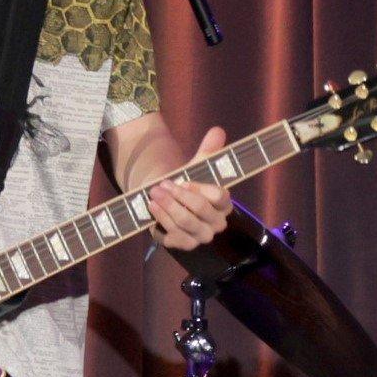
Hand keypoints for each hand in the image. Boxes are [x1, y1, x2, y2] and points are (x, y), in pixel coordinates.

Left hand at [145, 126, 233, 250]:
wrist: (168, 200)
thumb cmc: (186, 182)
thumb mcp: (196, 165)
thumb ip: (208, 150)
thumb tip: (217, 131)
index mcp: (225, 203)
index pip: (220, 197)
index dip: (200, 188)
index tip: (183, 180)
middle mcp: (217, 223)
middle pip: (200, 209)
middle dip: (178, 196)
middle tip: (160, 185)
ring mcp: (201, 236)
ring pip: (186, 223)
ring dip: (167, 207)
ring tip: (153, 194)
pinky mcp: (185, 245)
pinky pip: (174, 236)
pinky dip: (161, 221)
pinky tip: (152, 208)